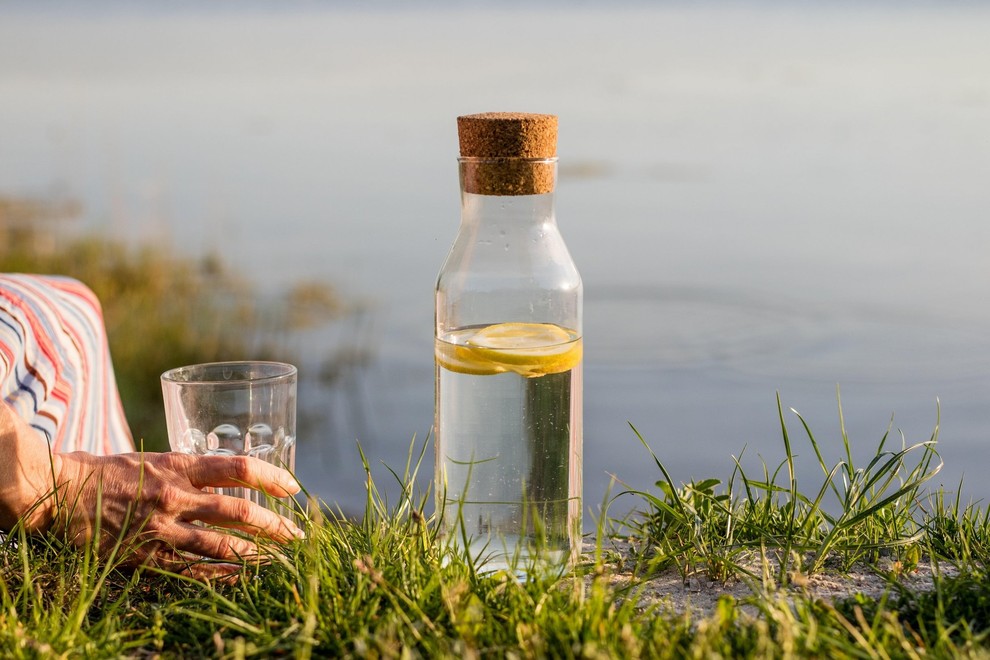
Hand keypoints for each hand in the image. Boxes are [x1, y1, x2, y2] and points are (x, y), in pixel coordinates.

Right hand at [2, 399, 304, 579]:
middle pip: (239, 511)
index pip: (239, 467)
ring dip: (256, 555)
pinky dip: (222, 575)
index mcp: (179, 465)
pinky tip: (243, 578)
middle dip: (275, 525)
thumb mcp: (155, 457)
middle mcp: (176, 495)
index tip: (294, 487)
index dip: (272, 477)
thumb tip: (228, 475)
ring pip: (222, 545)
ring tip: (280, 561)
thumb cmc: (108, 471)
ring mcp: (162, 528)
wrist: (61, 494)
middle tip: (298, 535)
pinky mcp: (147, 555)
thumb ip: (190, 469)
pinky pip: (192, 570)